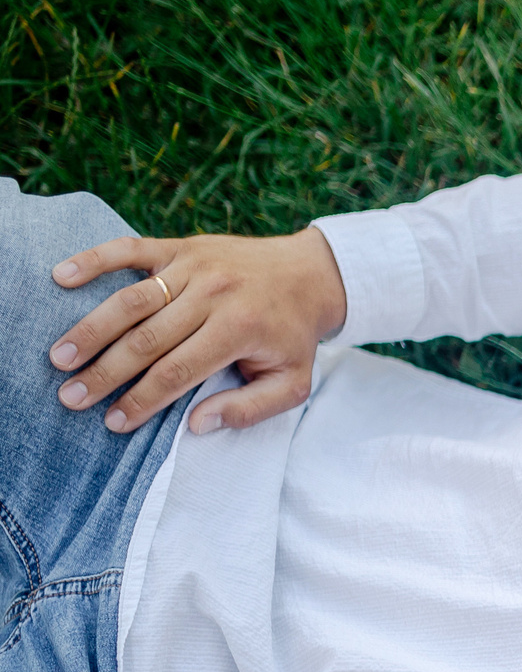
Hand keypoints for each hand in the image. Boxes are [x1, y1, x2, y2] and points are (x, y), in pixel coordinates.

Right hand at [48, 226, 348, 435]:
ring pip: (132, 300)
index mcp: (240, 330)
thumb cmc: (294, 336)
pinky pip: (130, 249)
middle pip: (147, 339)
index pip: (179, 371)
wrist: (311, 275)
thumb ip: (250, 408)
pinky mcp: (180, 247)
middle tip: (71, 397)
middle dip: (106, 372)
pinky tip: (62, 276)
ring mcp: (194, 267)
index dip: (143, 399)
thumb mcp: (294, 382)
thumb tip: (198, 424)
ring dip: (92, 328)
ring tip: (60, 356)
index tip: (114, 421)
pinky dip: (94, 260)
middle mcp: (214, 295)